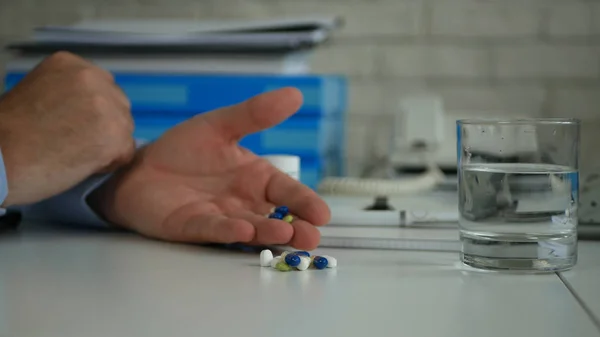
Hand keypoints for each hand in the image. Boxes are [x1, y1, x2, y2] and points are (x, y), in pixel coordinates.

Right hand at [0, 51, 134, 205]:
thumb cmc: (9, 133)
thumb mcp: (39, 92)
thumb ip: (70, 94)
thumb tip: (93, 110)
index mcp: (71, 64)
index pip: (104, 87)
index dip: (93, 111)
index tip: (74, 125)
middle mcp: (92, 78)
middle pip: (119, 106)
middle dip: (105, 126)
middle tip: (77, 143)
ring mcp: (106, 106)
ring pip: (124, 130)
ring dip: (108, 146)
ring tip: (75, 154)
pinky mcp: (114, 136)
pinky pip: (125, 153)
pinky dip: (109, 164)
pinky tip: (82, 165)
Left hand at [89, 88, 329, 249]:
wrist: (139, 168)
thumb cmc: (183, 150)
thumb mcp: (221, 126)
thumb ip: (255, 114)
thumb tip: (294, 94)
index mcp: (256, 179)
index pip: (287, 193)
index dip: (305, 203)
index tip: (322, 214)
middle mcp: (243, 202)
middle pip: (276, 218)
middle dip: (295, 229)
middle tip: (312, 238)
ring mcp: (220, 216)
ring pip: (250, 228)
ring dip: (268, 232)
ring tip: (285, 235)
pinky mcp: (192, 226)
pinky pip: (213, 228)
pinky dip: (228, 230)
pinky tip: (243, 229)